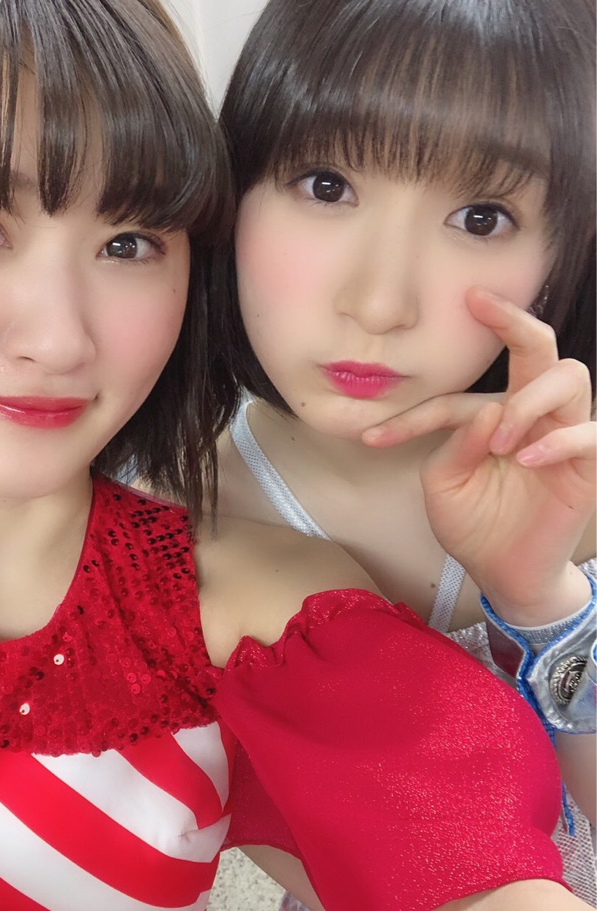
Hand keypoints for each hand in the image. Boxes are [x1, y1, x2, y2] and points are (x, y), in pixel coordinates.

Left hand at [365, 287, 594, 623]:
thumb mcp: (444, 485)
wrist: (503, 572)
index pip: (457, 398)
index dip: (414, 415)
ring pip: (568, 377)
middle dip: (510, 319)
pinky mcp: (586, 465)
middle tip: (479, 302)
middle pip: (537, 345)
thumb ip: (454, 447)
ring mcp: (563, 433)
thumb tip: (486, 412)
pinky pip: (588, 433)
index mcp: (493, 414)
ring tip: (501, 441)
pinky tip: (526, 458)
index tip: (372, 440)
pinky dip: (558, 439)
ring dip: (528, 400)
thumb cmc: (474, 524)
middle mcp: (531, 413)